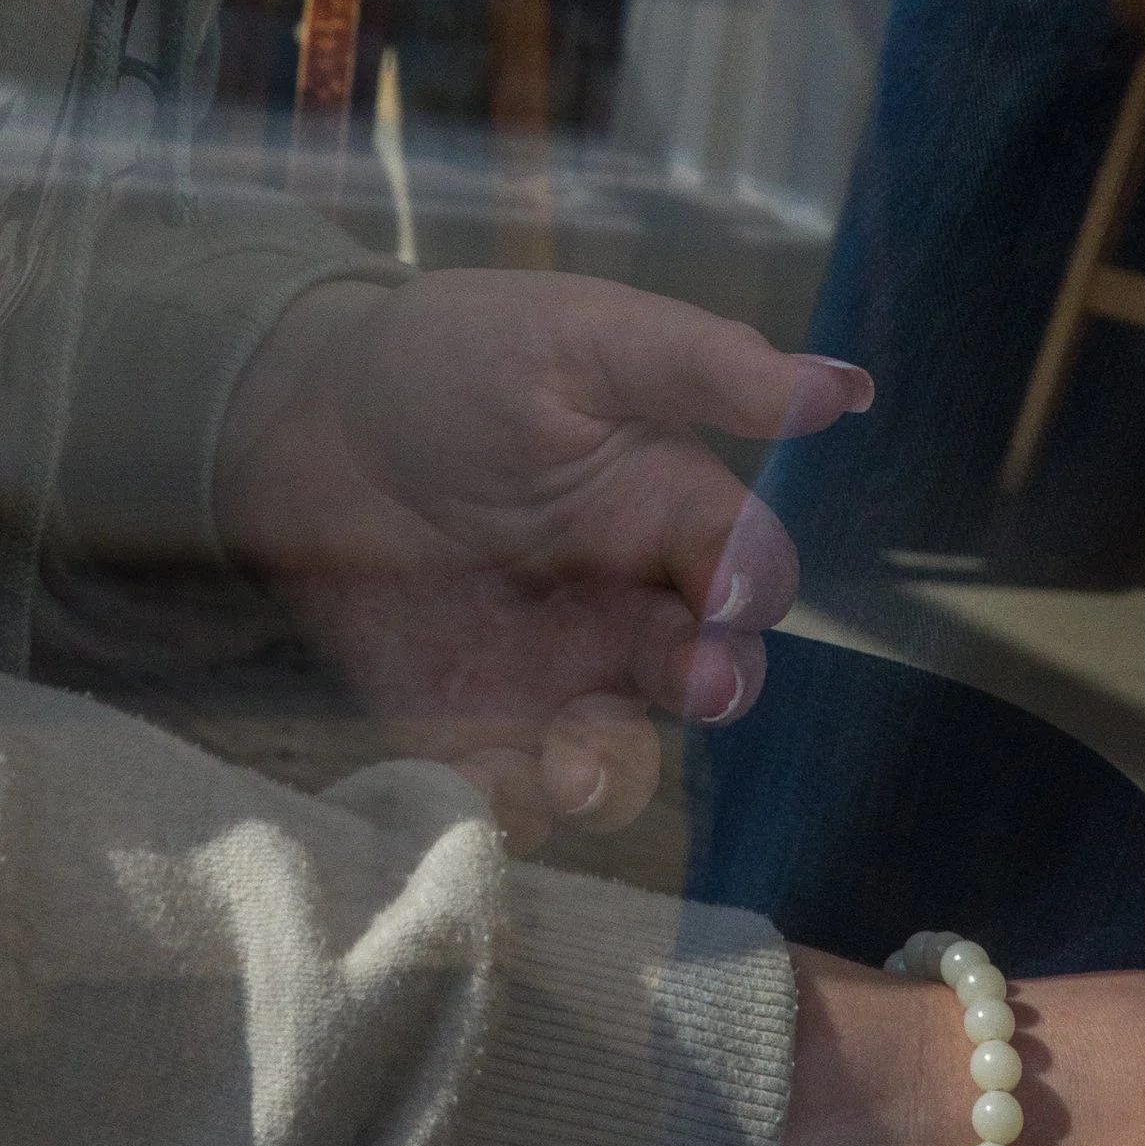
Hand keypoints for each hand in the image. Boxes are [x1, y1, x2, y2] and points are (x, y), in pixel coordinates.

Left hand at [213, 268, 868, 848]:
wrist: (299, 410)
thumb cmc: (453, 354)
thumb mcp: (581, 339)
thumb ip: (702, 368)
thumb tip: (846, 387)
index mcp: (667, 508)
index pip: (749, 572)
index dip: (750, 592)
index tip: (725, 599)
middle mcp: (626, 602)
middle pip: (706, 678)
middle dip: (707, 691)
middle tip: (687, 684)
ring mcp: (548, 672)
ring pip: (617, 752)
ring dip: (612, 772)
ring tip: (572, 764)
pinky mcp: (462, 722)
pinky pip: (505, 790)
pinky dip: (503, 806)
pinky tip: (479, 785)